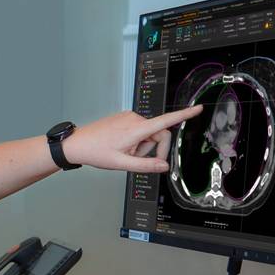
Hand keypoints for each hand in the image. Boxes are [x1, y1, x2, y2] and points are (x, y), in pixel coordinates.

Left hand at [64, 105, 202, 172]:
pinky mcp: (125, 118)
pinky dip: (135, 141)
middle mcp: (134, 119)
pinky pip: (139, 130)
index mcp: (136, 129)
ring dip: (142, 146)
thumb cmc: (96, 152)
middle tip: (135, 159)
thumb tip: (164, 166)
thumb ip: (146, 166)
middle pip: (159, 134)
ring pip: (148, 134)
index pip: (166, 121)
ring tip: (124, 152)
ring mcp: (129, 117)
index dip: (184, 115)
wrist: (77, 143)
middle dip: (152, 149)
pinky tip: (120, 146)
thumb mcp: (122, 164)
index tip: (197, 109)